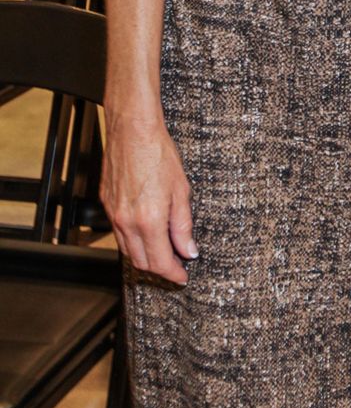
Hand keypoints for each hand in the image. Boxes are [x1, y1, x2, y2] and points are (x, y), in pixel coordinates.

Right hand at [101, 112, 196, 283]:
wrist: (132, 130)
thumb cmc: (158, 153)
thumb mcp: (181, 190)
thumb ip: (183, 225)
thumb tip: (188, 250)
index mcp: (149, 220)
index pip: (160, 262)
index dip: (173, 274)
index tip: (183, 276)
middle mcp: (127, 222)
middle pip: (141, 262)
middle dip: (159, 270)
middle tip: (176, 266)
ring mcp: (113, 215)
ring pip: (128, 250)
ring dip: (145, 257)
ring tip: (163, 251)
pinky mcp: (106, 205)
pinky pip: (118, 234)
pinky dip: (133, 241)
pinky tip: (146, 233)